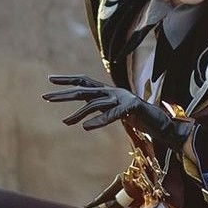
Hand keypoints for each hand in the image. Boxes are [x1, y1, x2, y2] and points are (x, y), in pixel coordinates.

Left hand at [42, 75, 192, 149]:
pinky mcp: (132, 108)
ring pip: (95, 103)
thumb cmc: (139, 120)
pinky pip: (113, 114)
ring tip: (65, 122)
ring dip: (79, 114)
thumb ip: (103, 111)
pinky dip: (99, 120)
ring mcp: (123, 98)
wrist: (162, 124)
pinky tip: (87, 127)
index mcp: (109, 92)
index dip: (68, 80)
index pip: (84, 82)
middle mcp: (114, 92)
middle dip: (63, 94)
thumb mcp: (117, 114)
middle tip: (45, 97)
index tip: (50, 81)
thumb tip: (85, 119)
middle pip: (84, 91)